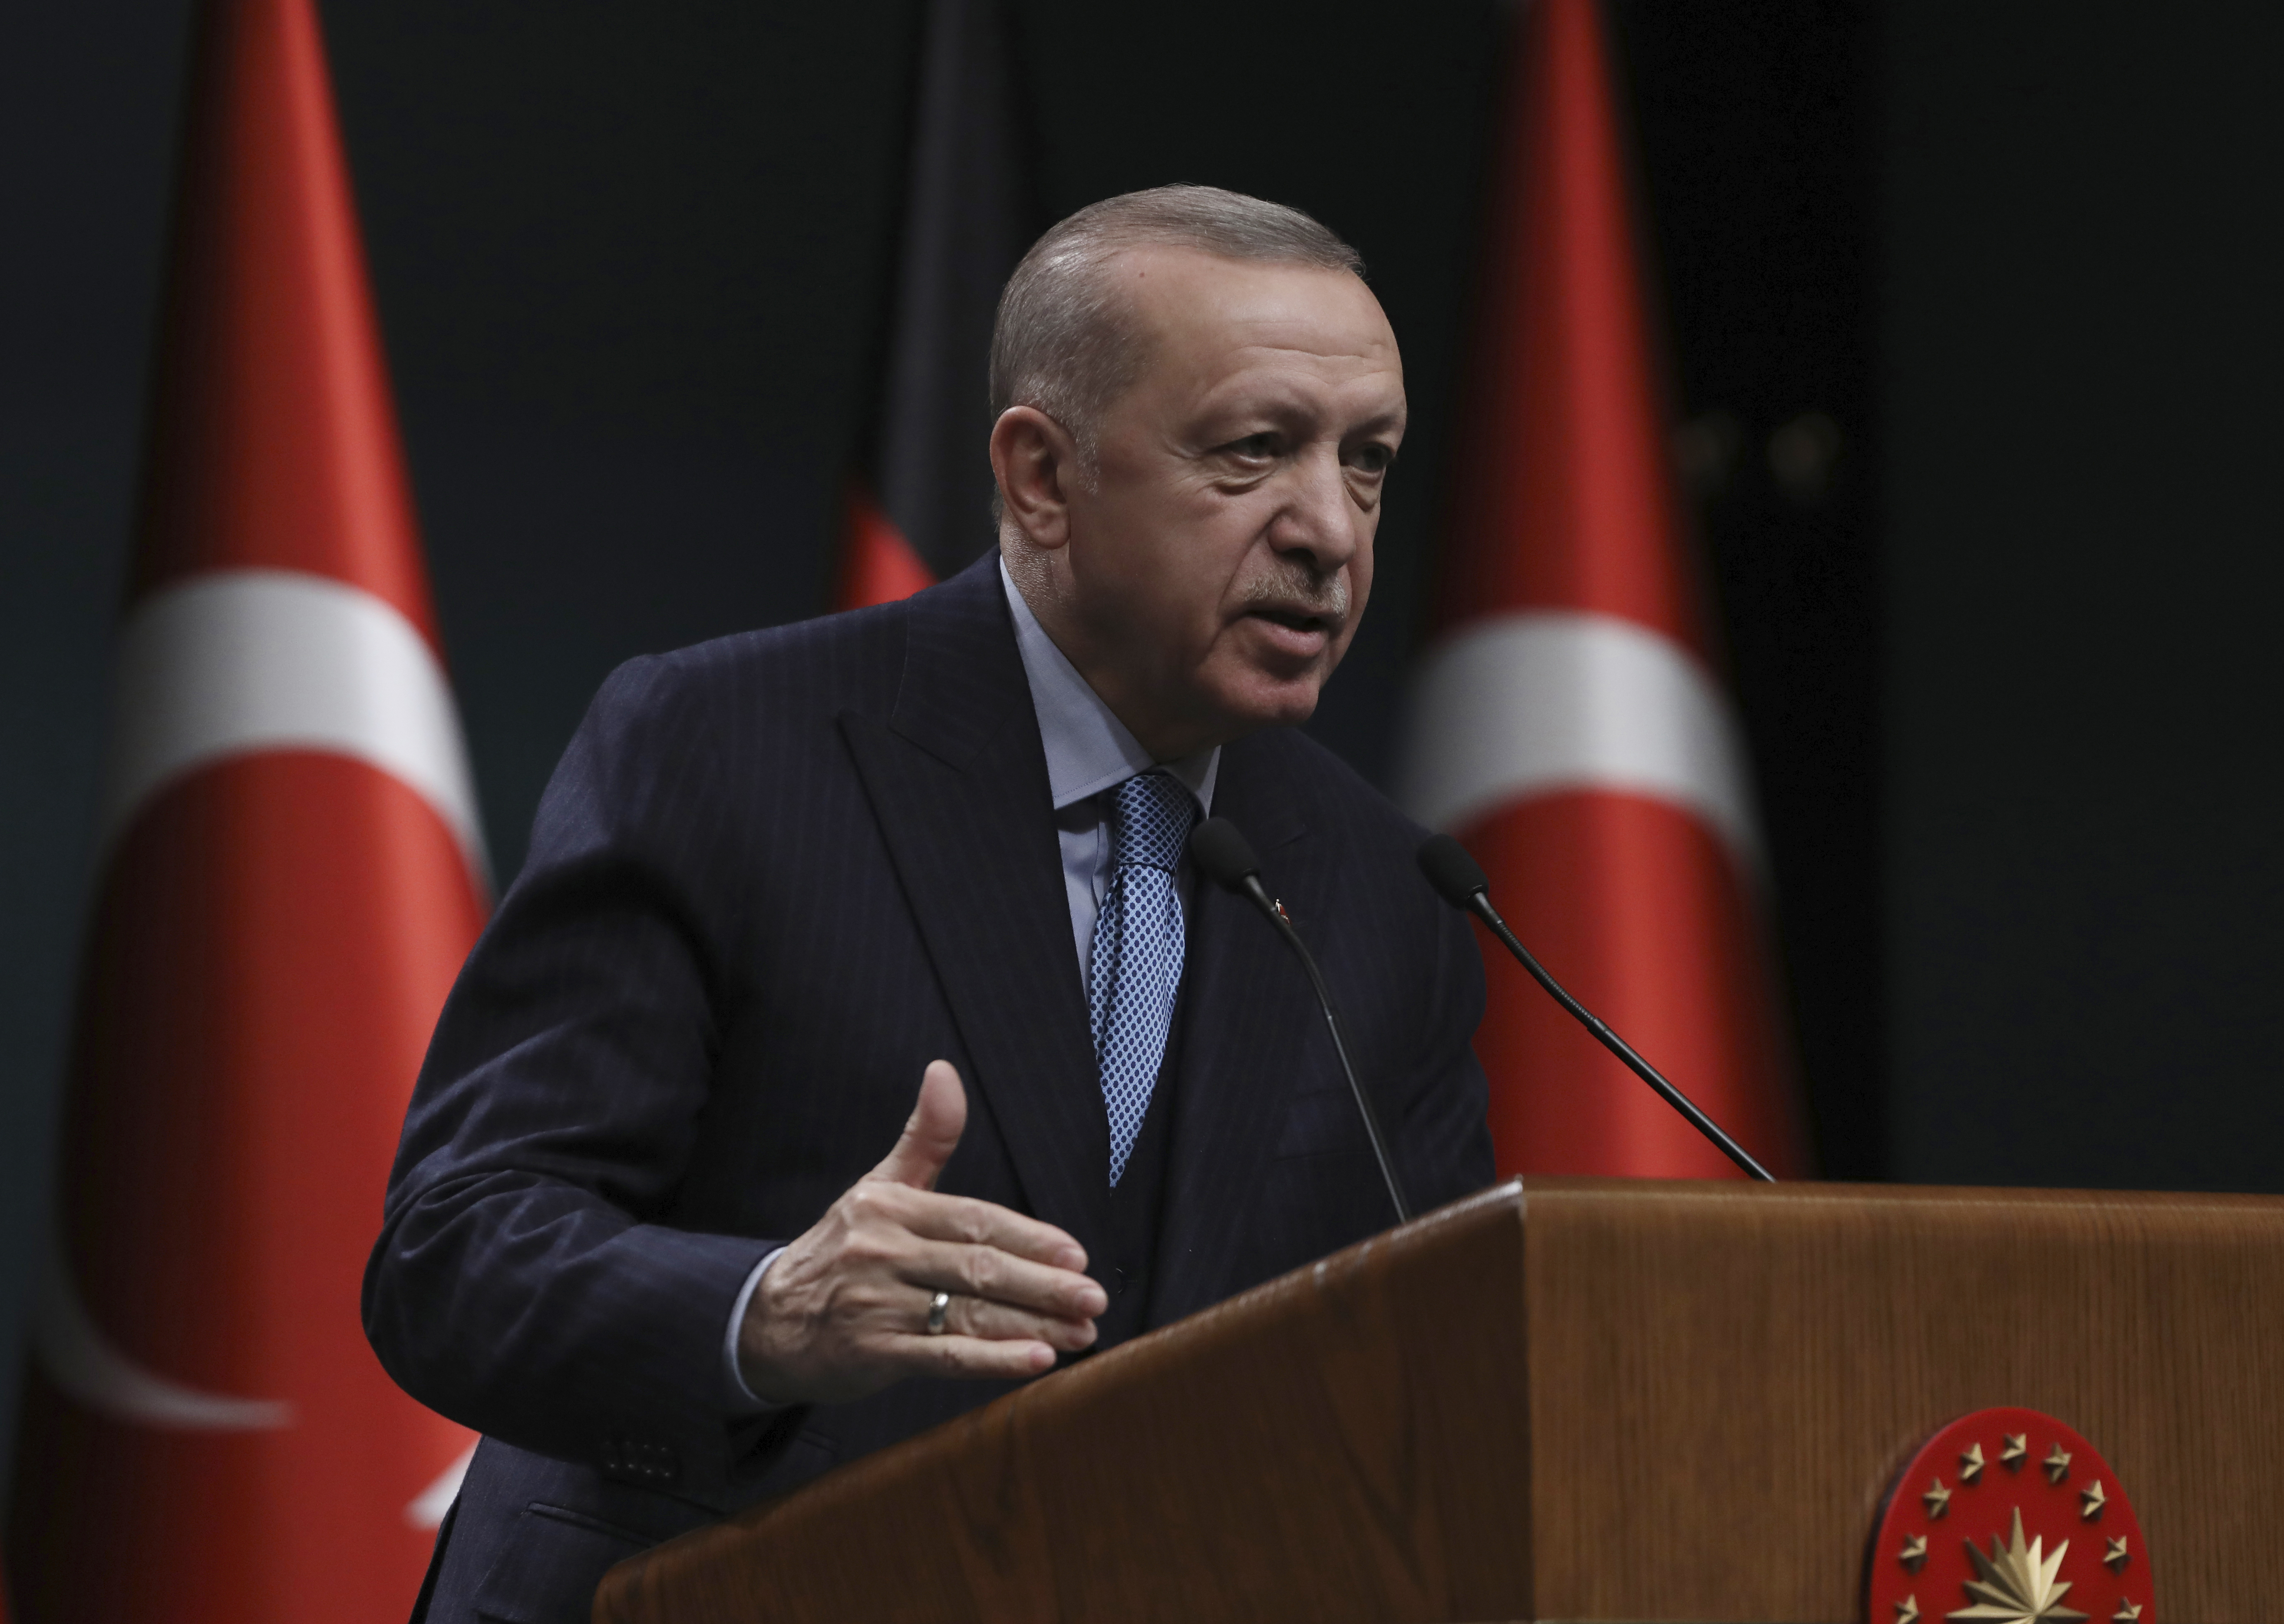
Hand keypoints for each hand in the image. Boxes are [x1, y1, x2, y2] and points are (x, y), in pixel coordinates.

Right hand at [736, 1060, 1105, 1404]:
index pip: (974, 1220)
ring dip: (1033, 1325)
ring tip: (1082, 1332)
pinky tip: (1035, 1360)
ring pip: (969, 1313)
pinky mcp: (872, 1354)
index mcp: (890, 1208)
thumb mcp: (878, 1186)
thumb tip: (945, 1071)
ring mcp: (876, 1306)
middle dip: (1044, 1285)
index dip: (1030, 1237)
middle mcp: (882, 1253)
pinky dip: (992, 1361)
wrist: (769, 1320)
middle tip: (1094, 1296)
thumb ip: (925, 1136)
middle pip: (979, 1268)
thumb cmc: (841, 1249)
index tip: (1077, 1254)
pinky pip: (943, 1356)